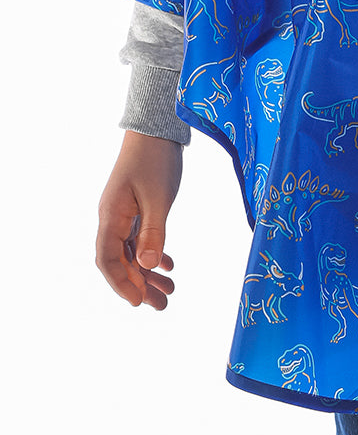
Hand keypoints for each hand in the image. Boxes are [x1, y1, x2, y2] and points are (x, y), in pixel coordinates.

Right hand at [96, 130, 182, 309]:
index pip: (108, 260)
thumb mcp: (158, 198)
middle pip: (121, 261)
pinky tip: (169, 265)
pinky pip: (140, 239)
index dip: (122, 284)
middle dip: (140, 285)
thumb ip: (153, 232)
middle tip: (163, 304)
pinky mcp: (137, 208)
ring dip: (149, 272)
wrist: (157, 130)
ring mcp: (124, 214)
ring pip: (132, 252)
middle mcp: (113, 218)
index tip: (139, 302)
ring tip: (171, 290)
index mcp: (111, 216)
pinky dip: (153, 253)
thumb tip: (147, 267)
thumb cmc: (155, 160)